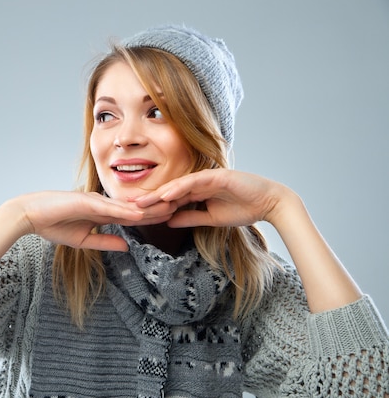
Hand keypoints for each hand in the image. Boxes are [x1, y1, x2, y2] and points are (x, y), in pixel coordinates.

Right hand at [13, 191, 174, 250]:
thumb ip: (106, 241)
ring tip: (170, 207)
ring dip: (149, 207)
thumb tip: (127, 246)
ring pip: (127, 205)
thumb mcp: (84, 240)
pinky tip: (141, 214)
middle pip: (135, 207)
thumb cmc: (53, 224)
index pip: (132, 215)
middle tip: (182, 206)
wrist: (30, 215)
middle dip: (158, 207)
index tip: (171, 216)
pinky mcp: (86, 201)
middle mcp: (102, 203)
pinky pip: (110, 208)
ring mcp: (95, 200)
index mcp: (102, 212)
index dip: (152, 215)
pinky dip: (125, 211)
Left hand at [131, 169, 288, 227]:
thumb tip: (169, 221)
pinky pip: (193, 182)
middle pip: (169, 191)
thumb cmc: (244, 209)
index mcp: (197, 192)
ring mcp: (206, 177)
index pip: (170, 200)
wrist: (269, 203)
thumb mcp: (210, 218)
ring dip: (158, 194)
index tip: (136, 216)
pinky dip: (178, 188)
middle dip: (149, 200)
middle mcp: (198, 182)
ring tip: (141, 202)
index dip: (153, 207)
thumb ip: (190, 218)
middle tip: (128, 208)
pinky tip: (165, 195)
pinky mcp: (216, 175)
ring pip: (177, 185)